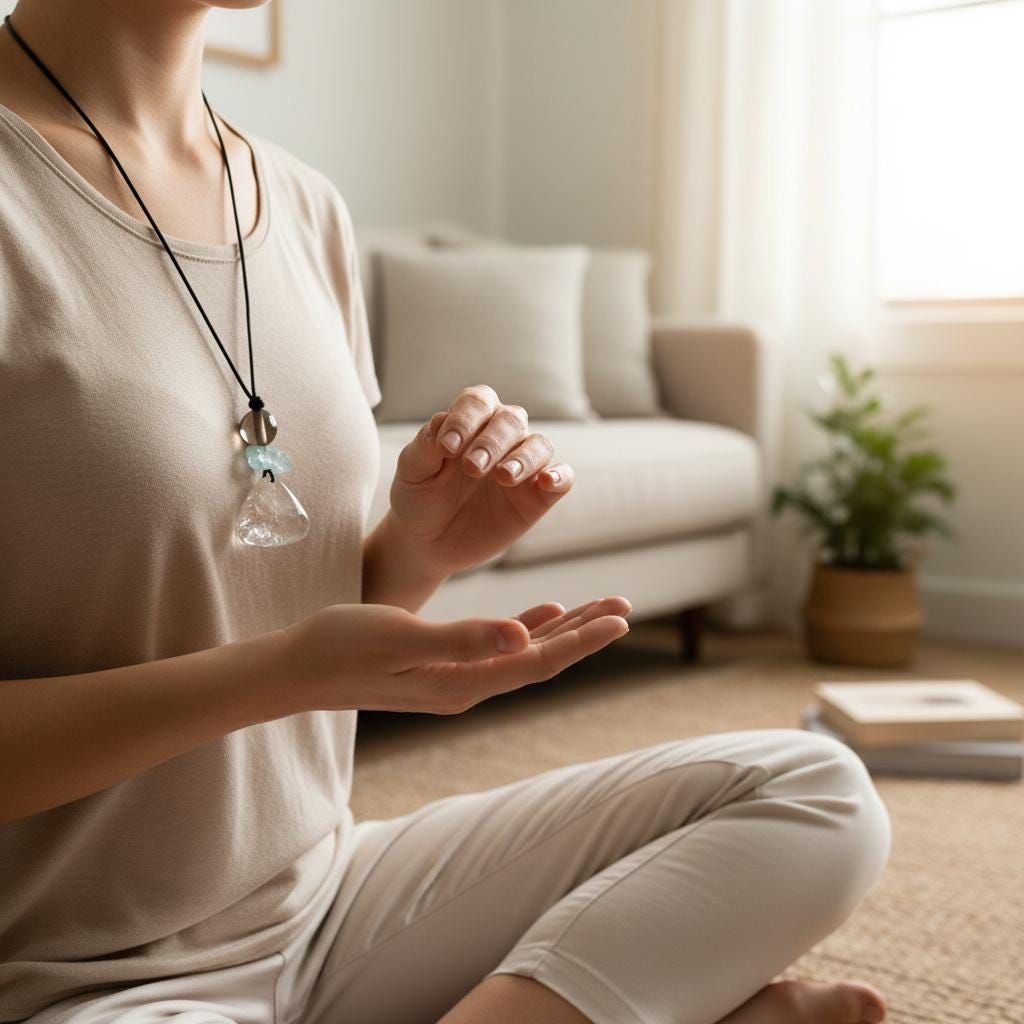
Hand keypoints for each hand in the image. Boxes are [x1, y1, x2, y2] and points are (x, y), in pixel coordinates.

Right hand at [277, 595, 631, 714]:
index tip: (620, 618)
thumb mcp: (403, 637)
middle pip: (540, 658)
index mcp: (463, 683)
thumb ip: (463, 639)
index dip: (582, 639)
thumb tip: (522, 636)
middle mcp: (466, 687)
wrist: (297, 669)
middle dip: (583, 632)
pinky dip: (526, 628)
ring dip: (561, 629)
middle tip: (623, 605)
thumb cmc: (341, 647)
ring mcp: (454, 679)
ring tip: (597, 607)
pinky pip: (498, 648)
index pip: (537, 661)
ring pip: (523, 652)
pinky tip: (542, 613)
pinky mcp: (440, 667)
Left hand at [387, 385, 573, 576]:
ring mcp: (522, 466)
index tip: (447, 447)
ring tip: (503, 477)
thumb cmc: (420, 497)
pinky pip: (563, 477)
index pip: (478, 402)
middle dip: (492, 441)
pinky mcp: (537, 497)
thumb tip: (443, 420)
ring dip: (523, 457)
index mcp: (470, 422)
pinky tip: (546, 481)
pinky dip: (560, 475)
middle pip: (511, 420)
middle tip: (471, 467)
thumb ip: (425, 446)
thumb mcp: (412, 472)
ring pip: (539, 445)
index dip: (465, 418)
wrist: (427, 543)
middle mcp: (501, 437)